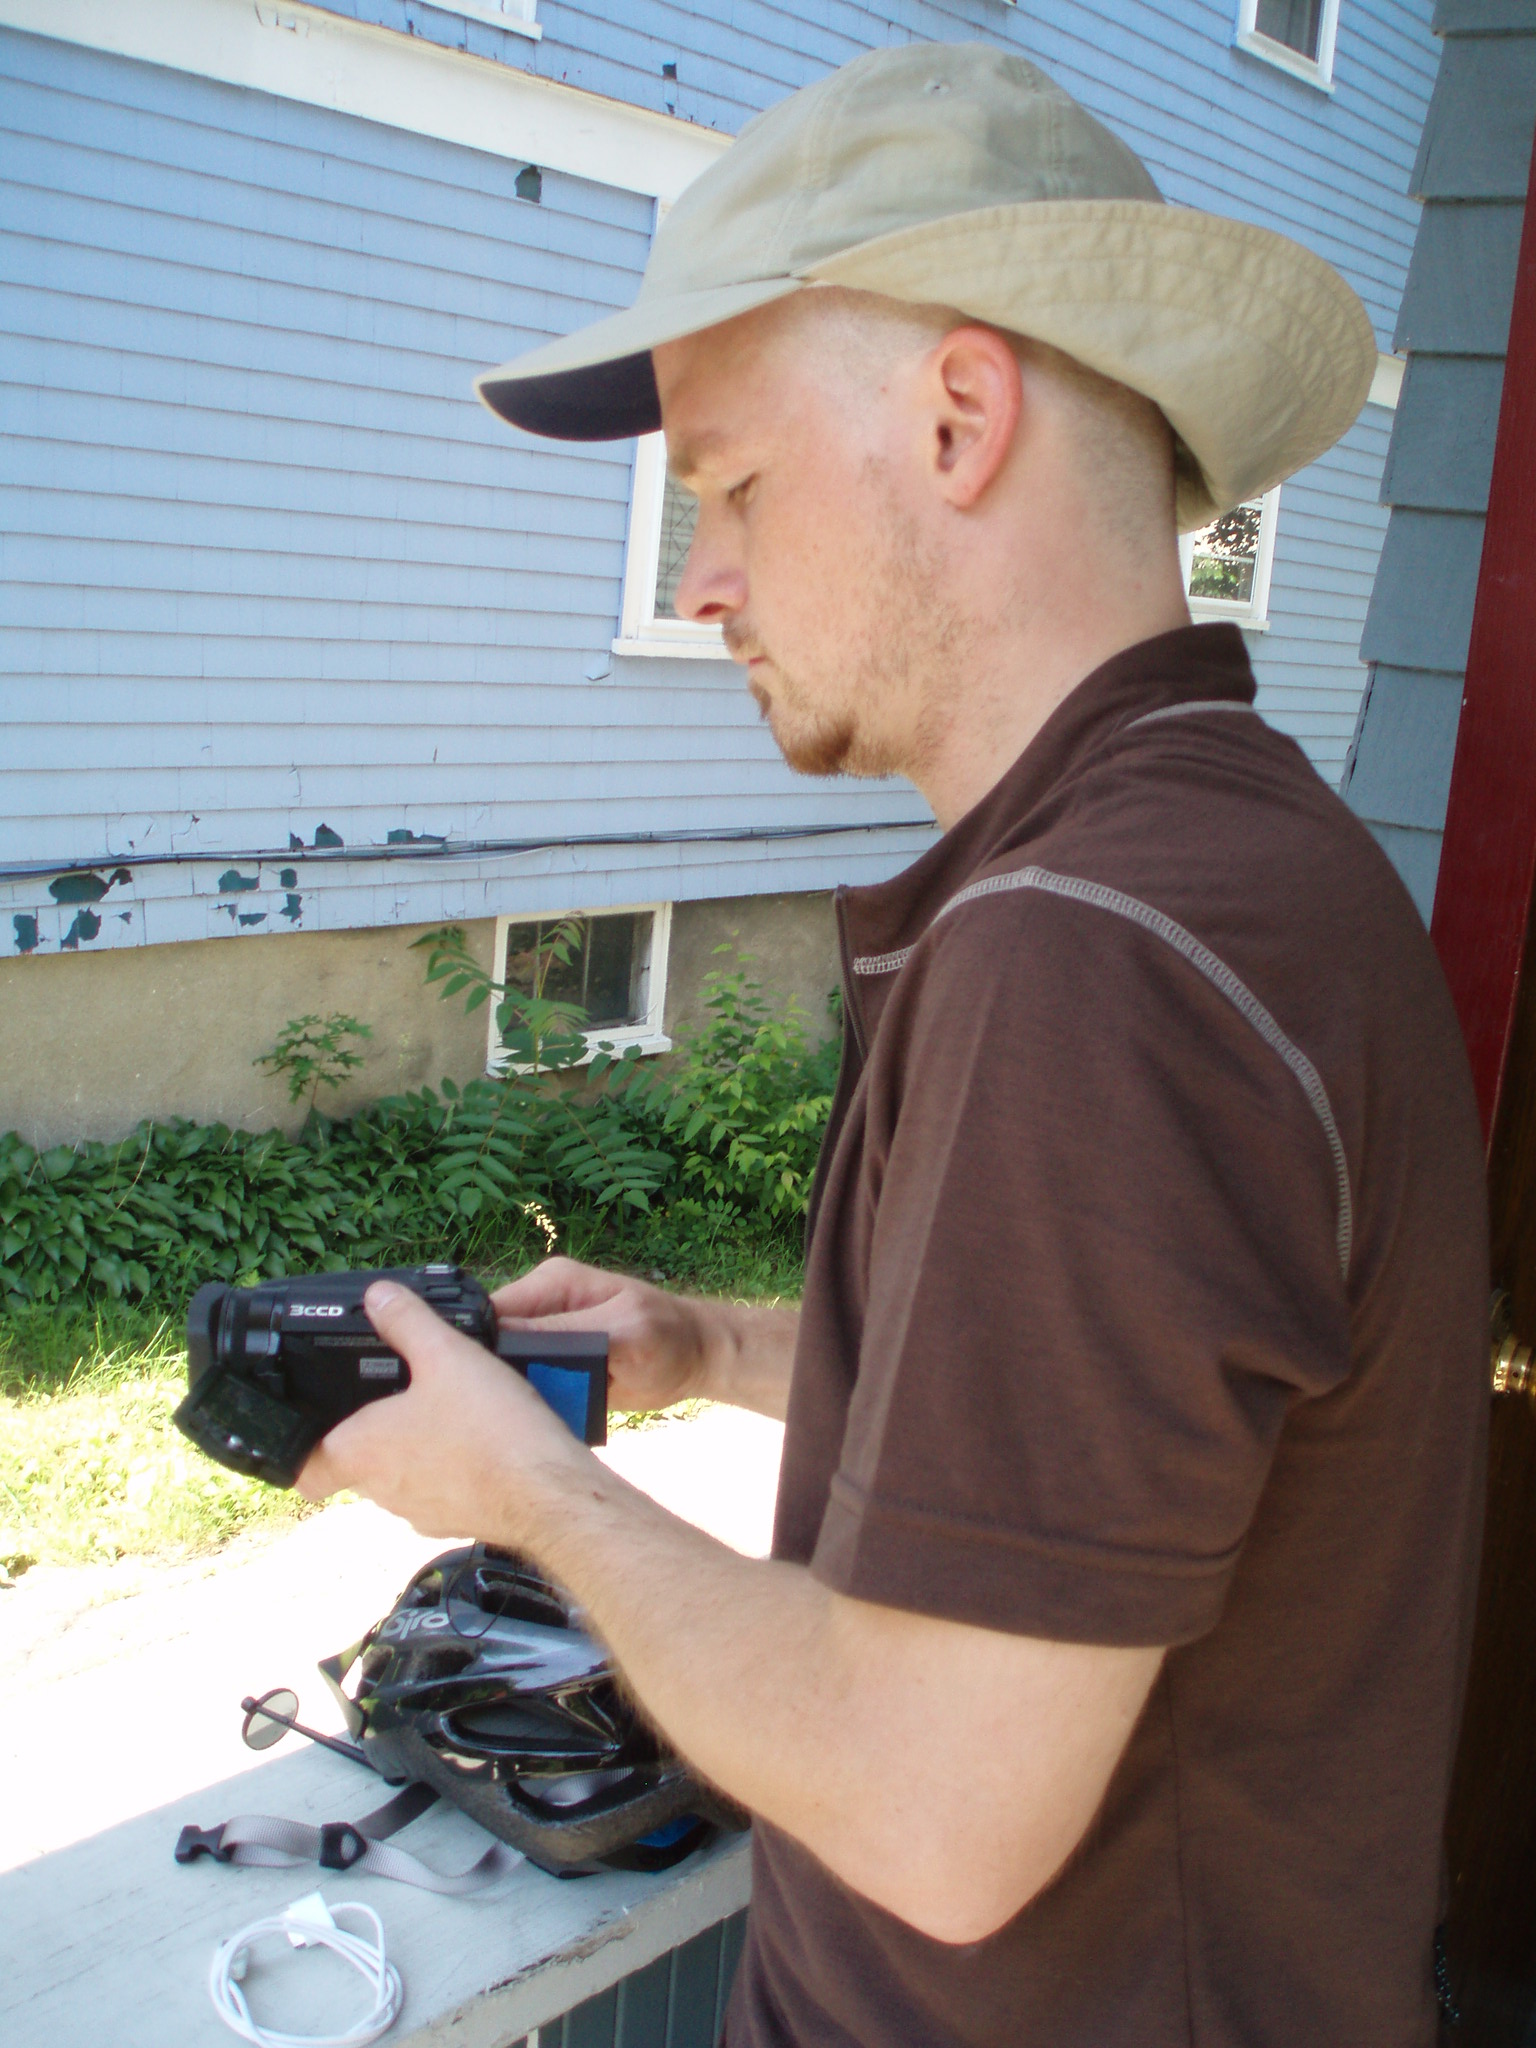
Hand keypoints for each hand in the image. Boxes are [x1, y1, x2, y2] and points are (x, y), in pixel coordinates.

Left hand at [296, 1280, 585, 1543]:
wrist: (551, 1493)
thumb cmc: (491, 1429)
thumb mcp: (447, 1353)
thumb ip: (406, 1320)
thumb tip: (377, 1295)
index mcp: (362, 1451)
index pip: (303, 1469)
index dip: (300, 1447)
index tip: (312, 1423)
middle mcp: (382, 1490)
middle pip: (357, 1464)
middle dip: (372, 1433)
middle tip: (397, 1396)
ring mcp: (419, 1512)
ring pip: (400, 1478)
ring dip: (414, 1450)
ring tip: (448, 1412)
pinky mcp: (457, 1521)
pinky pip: (440, 1491)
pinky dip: (451, 1468)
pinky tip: (480, 1441)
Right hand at [493, 1257, 716, 1414]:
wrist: (696, 1357)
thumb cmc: (668, 1336)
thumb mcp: (620, 1334)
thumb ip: (564, 1335)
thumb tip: (503, 1339)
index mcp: (550, 1283)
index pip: (490, 1311)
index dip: (478, 1348)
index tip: (481, 1386)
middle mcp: (539, 1307)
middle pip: (488, 1343)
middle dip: (491, 1376)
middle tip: (506, 1411)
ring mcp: (544, 1338)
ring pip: (501, 1369)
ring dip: (509, 1396)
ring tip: (524, 1420)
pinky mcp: (552, 1365)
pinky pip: (524, 1386)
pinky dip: (528, 1405)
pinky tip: (536, 1422)